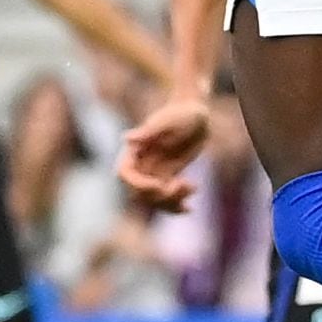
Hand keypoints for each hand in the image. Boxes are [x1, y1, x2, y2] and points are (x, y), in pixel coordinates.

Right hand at [115, 92, 211, 208]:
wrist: (197, 115)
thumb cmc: (181, 113)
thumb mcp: (166, 121)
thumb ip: (148, 131)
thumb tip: (126, 138)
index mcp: (135, 149)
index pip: (124, 174)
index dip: (138, 185)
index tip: (159, 185)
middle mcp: (141, 163)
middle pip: (138, 192)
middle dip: (158, 196)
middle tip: (180, 186)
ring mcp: (154, 172)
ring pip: (153, 200)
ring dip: (171, 202)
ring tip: (191, 187)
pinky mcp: (168, 177)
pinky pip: (166, 199)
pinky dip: (176, 207)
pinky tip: (189, 208)